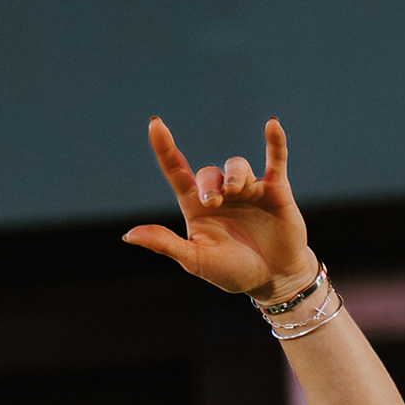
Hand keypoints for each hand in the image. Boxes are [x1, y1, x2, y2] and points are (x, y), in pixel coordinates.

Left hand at [123, 117, 311, 299]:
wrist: (273, 280)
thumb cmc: (232, 272)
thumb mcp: (196, 261)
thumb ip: (165, 245)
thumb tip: (128, 235)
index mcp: (196, 207)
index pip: (176, 171)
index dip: (164, 148)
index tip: (155, 124)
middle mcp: (221, 194)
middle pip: (208, 173)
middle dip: (209, 185)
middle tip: (214, 203)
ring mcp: (248, 189)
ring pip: (236, 166)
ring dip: (235, 175)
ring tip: (236, 190)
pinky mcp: (276, 189)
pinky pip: (275, 159)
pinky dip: (275, 142)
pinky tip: (272, 126)